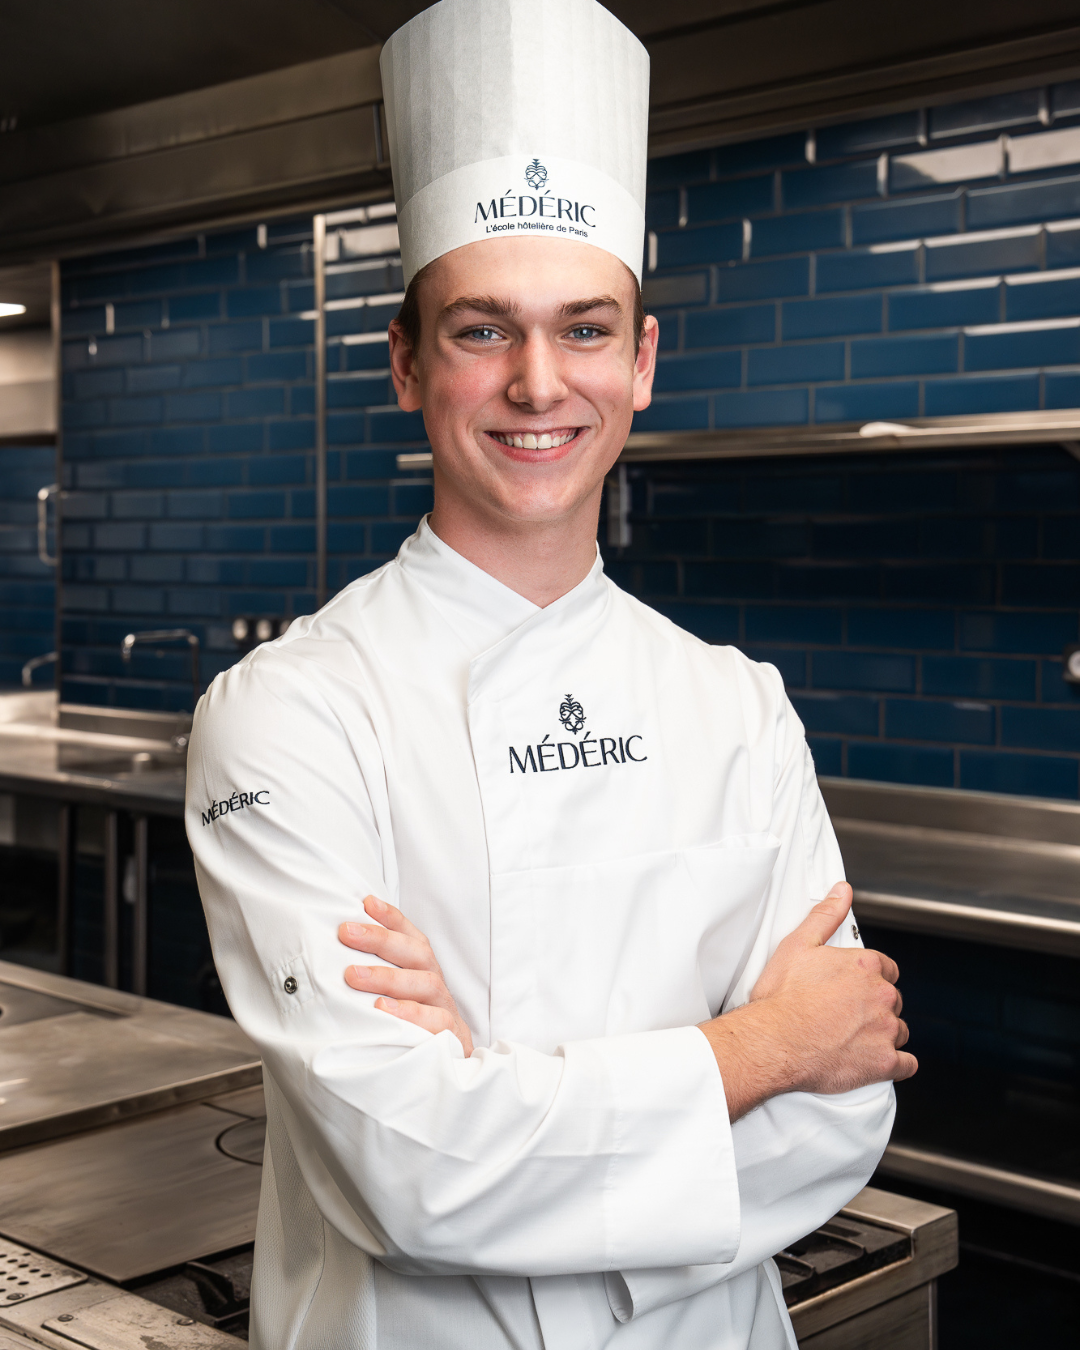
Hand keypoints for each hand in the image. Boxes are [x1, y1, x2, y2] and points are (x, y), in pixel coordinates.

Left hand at [339, 895, 473, 1055]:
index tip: (366, 902)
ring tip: (354, 976)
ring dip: (389, 977)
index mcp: (424, 973)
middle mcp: (436, 987)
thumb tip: (334, 954)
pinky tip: (384, 1011)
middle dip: (381, 940)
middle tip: (346, 932)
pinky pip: (437, 1023)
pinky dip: (411, 1015)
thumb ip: (372, 979)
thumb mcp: (393, 1003)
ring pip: (426, 984)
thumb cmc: (410, 1033)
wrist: (445, 1075)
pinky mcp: (452, 1039)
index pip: (412, 938)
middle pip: (417, 953)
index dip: (392, 918)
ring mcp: (446, 1011)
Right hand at [699, 882, 914, 1120]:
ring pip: (900, 1031)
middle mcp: (882, 996)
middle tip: (848, 1014)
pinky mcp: (884, 1062)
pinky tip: (878, 1061)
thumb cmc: (782, 996)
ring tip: (855, 1039)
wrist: (775, 1040)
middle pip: (893, 1000)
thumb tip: (842, 891)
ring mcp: (886, 1031)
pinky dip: (896, 1063)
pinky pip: (906, 1064)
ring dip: (884, 1034)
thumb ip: (826, 915)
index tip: (857, 988)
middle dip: (876, 1007)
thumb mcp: (799, 944)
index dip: (872, 979)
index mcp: (866, 966)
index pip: (887, 969)